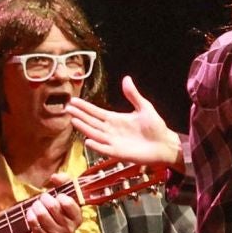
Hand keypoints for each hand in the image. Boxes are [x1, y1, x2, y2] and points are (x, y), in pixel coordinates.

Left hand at [17, 177, 82, 232]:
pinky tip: (32, 214)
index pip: (68, 202)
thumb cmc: (56, 213)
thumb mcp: (64, 198)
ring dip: (36, 206)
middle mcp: (70, 228)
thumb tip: (55, 176)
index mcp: (77, 217)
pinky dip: (30, 214)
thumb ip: (64, 182)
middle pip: (52, 205)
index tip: (57, 196)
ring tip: (37, 206)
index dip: (60, 195)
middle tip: (43, 199)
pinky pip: (33, 220)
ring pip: (41, 213)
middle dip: (44, 198)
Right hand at [68, 77, 182, 168]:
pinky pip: (104, 149)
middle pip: (91, 122)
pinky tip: (88, 141)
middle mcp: (110, 130)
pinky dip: (96, 146)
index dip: (84, 107)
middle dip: (79, 115)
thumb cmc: (155, 127)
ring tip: (73, 120)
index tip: (73, 100)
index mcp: (115, 119)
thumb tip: (126, 79)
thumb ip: (133, 95)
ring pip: (94, 133)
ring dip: (84, 128)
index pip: (95, 112)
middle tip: (67, 108)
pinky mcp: (118, 153)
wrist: (164, 144)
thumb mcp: (144, 107)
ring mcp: (113, 142)